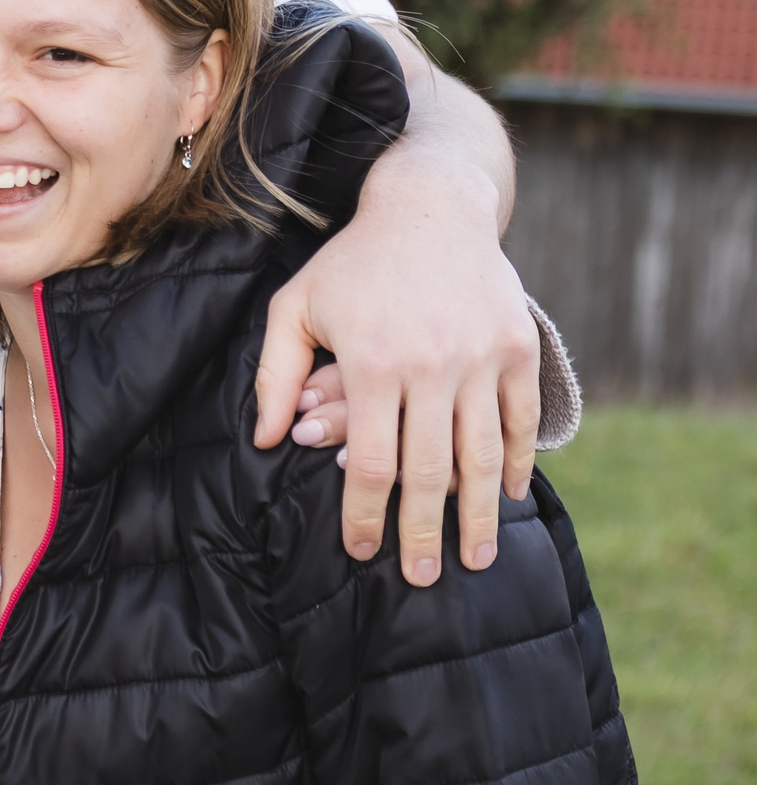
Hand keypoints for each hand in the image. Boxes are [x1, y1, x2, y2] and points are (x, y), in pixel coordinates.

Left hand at [254, 173, 540, 586]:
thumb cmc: (351, 263)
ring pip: (481, 455)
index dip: (365, 515)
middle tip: (423, 577)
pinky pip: (519, 420)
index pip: (369, 463)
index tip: (361, 551)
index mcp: (370, 361)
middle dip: (423, 533)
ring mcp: (481, 356)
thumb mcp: (295, 306)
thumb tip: (265, 441)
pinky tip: (507, 495)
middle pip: (428, 472)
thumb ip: (273, 374)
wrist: (429, 207)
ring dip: (480, 513)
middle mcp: (430, 364)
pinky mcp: (518, 346)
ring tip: (475, 556)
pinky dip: (514, 462)